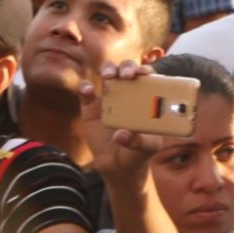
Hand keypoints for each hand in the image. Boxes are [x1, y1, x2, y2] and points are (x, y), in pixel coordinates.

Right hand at [80, 62, 168, 183]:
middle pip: (128, 70)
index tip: (144, 73)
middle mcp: (129, 92)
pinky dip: (84, 88)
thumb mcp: (145, 148)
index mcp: (147, 97)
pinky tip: (86, 90)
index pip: (149, 76)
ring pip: (108, 74)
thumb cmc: (138, 152)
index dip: (146, 70)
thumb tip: (120, 135)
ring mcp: (109, 98)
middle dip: (127, 67)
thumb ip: (137, 141)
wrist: (117, 166)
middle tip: (127, 75)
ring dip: (108, 69)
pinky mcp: (91, 108)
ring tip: (108, 76)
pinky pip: (86, 93)